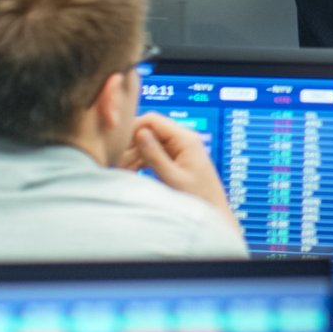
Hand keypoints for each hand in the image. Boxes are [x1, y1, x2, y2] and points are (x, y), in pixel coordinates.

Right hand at [122, 114, 238, 228]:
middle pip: (149, 131)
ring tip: (122, 173)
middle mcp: (183, 139)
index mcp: (185, 139)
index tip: (118, 147)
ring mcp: (179, 148)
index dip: (133, 129)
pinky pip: (153, 154)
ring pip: (148, 143)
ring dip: (134, 156)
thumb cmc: (198, 199)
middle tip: (118, 165)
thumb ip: (155, 155)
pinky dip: (141, 162)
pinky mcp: (176, 158)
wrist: (214, 211)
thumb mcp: (173, 178)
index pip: (152, 120)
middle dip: (131, 146)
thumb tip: (139, 132)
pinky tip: (130, 174)